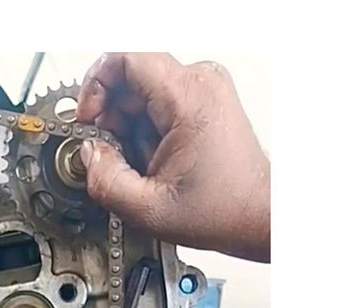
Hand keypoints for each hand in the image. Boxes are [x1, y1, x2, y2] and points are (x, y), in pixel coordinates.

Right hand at [76, 53, 269, 261]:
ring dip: (129, 129)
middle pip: (132, 79)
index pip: (126, 58)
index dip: (95, 85)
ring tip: (141, 165)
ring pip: (142, 94)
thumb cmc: (221, 209)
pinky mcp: (204, 101)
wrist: (255, 214)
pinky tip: (153, 160)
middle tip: (111, 154)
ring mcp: (204, 89)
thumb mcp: (148, 208)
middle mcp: (200, 82)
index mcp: (188, 98)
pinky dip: (146, 132)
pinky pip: (159, 105)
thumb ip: (106, 181)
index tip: (88, 117)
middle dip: (111, 118)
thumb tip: (87, 155)